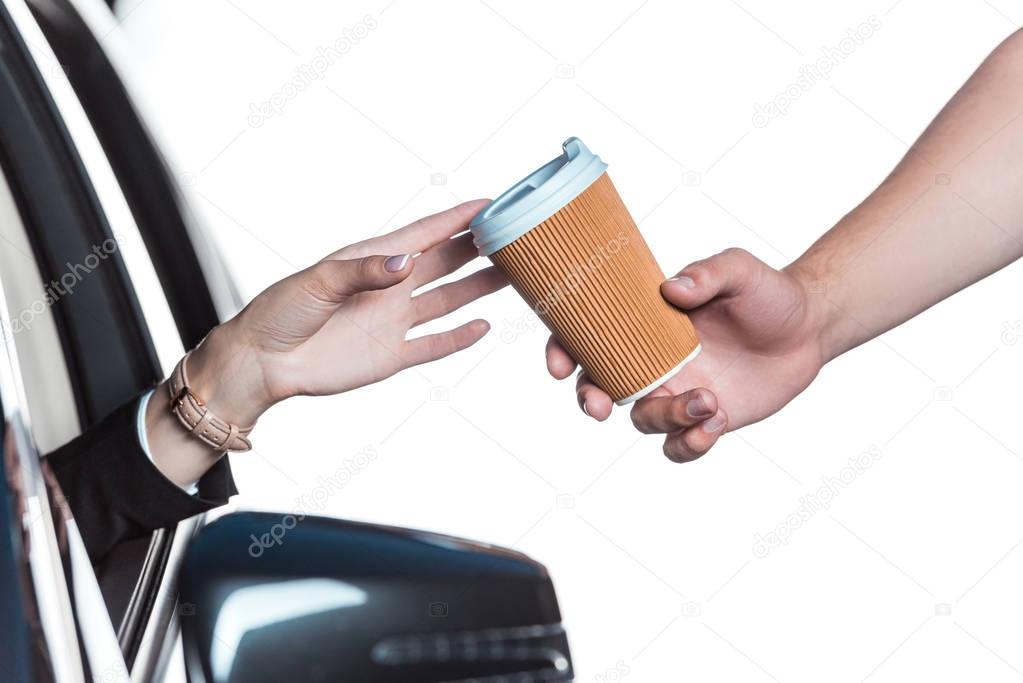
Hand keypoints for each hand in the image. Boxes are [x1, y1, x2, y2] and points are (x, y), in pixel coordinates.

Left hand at [187, 199, 505, 423]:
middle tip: (515, 238)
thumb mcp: (318, 282)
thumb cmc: (280, 312)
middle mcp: (390, 287)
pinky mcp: (391, 355)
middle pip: (446, 263)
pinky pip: (434, 345)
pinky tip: (483, 326)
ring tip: (512, 276)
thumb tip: (405, 263)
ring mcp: (393, 321)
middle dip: (479, 249)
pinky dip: (459, 337)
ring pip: (448, 300)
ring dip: (478, 288)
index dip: (459, 219)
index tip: (492, 205)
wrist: (263, 363)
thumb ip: (364, 272)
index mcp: (373, 259)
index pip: (426, 233)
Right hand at [546, 248, 825, 461]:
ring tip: (709, 400)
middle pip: (600, 386)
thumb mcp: (740, 270)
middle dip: (590, 400)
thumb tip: (673, 288)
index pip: (589, 336)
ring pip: (644, 420)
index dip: (563, 351)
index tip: (560, 365)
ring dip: (666, 417)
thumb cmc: (767, 293)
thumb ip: (708, 273)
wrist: (808, 329)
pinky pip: (679, 446)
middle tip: (601, 408)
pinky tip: (717, 421)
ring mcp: (676, 392)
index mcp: (645, 323)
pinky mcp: (705, 420)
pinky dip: (690, 443)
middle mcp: (652, 361)